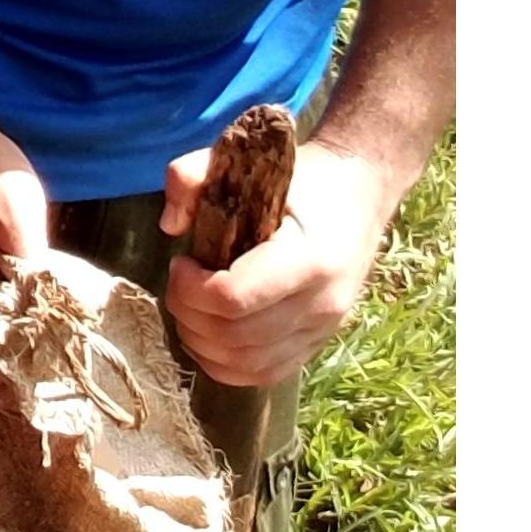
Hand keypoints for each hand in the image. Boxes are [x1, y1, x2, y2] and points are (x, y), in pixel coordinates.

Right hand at [0, 115, 49, 323]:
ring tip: (53, 298)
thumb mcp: (17, 216)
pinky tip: (28, 271)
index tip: (61, 343)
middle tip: (65, 321)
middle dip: (20, 325)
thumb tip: (48, 309)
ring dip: (13, 300)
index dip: (22, 347)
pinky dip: (1, 280)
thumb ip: (31, 268)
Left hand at [161, 137, 396, 387]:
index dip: (190, 287)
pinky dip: (224, 363)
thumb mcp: (245, 156)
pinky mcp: (317, 345)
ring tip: (192, 305)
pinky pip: (263, 374)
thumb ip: (192, 176)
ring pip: (245, 364)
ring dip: (201, 341)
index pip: (233, 299)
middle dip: (188, 313)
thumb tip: (169, 226)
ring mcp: (323, 331)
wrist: (360, 194)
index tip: (183, 261)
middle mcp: (321, 304)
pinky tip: (209, 332)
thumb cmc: (302, 176)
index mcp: (308, 258)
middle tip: (180, 283)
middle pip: (233, 337)